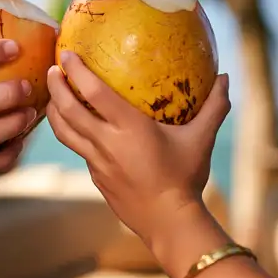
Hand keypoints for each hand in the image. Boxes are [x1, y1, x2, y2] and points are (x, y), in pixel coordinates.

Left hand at [46, 51, 230, 245]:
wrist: (169, 223)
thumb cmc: (186, 178)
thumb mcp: (202, 139)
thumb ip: (214, 107)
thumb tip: (226, 78)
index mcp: (130, 128)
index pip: (94, 93)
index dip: (77, 71)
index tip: (67, 54)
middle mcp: (107, 143)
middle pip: (69, 110)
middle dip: (56, 86)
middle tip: (51, 68)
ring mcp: (97, 162)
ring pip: (65, 132)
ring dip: (54, 110)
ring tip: (53, 94)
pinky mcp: (96, 176)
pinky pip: (78, 149)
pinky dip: (70, 132)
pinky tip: (75, 126)